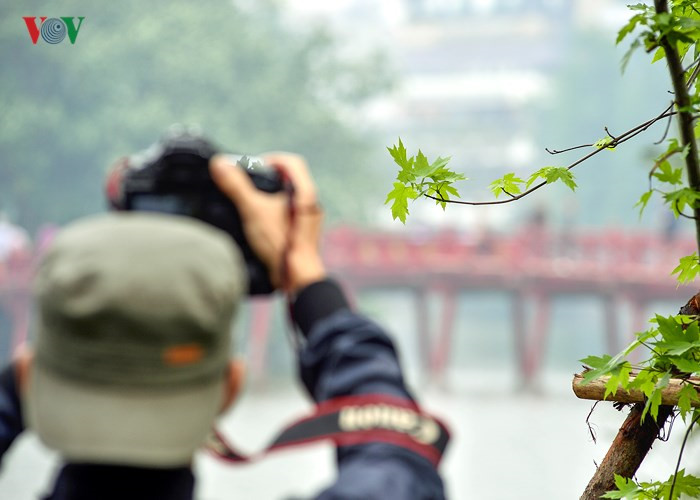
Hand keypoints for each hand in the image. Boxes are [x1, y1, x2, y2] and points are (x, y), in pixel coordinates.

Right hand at [210, 152, 325, 293]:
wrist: (297, 278)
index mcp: (305, 194)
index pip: (292, 163)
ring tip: (249, 202)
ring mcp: (307, 221)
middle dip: (267, 178)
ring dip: (269, 197)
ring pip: (288, 199)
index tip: (255, 167)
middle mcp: (310, 205)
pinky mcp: (301, 235)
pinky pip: (287, 216)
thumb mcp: (253, 211)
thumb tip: (219, 163)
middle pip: (289, 180)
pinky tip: (256, 222)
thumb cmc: (280, 244)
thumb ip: (236, 187)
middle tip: (248, 182)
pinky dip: (272, 213)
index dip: (272, 159)